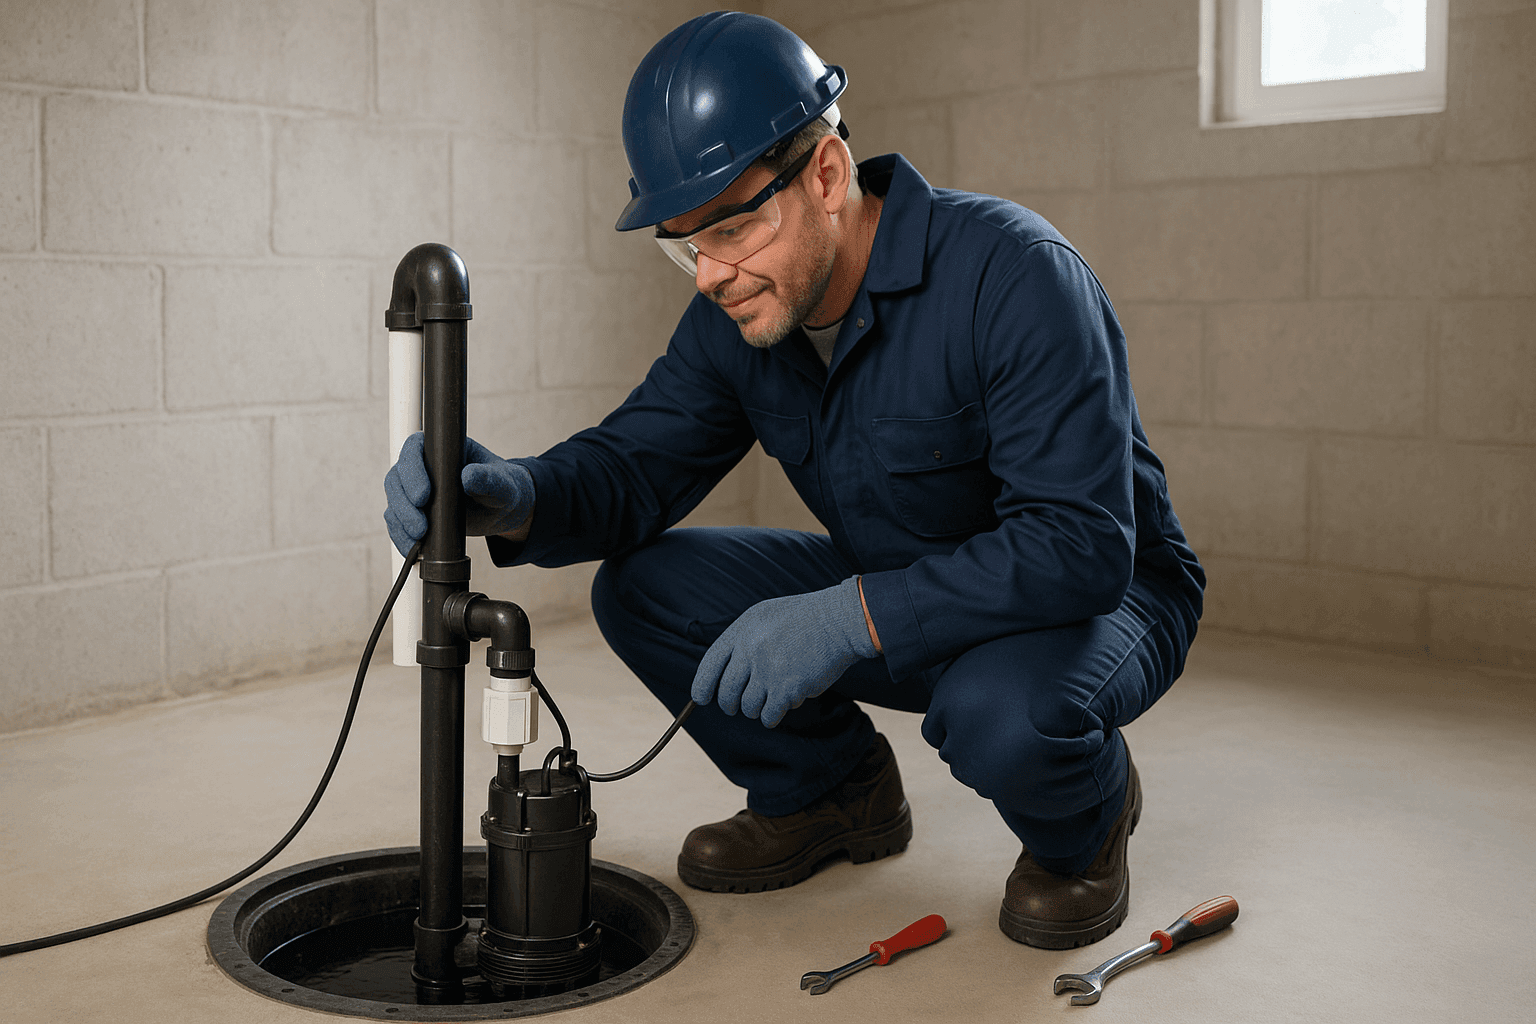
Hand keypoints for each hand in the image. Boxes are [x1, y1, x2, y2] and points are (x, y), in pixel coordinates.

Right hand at [383, 432, 534, 556]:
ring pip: (394, 502)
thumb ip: (488, 478)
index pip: (414, 450)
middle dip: (404, 503)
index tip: (424, 495)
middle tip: (421, 525)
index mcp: (442, 450)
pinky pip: (398, 522)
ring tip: (419, 537)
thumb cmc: (502, 487)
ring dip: (401, 522)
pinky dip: (402, 536)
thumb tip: (469, 476)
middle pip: (397, 478)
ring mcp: (415, 490)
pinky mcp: (415, 512)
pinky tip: (413, 548)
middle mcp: (423, 467)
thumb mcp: (501, 483)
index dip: (413, 471)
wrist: (502, 510)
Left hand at [691, 578, 877, 727]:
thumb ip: (744, 641)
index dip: (702, 685)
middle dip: (731, 704)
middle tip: (738, 706)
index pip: (710, 664)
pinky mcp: (787, 689)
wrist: (840, 621)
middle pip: (727, 692)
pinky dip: (773, 716)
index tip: (702, 698)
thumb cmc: (806, 619)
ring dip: (757, 709)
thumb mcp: (766, 617)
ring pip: (748, 707)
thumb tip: (727, 673)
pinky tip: (782, 706)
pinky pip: (769, 716)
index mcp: (743, 630)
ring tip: (770, 698)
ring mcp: (768, 670)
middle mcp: (751, 650)